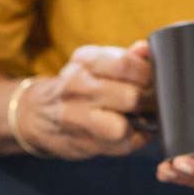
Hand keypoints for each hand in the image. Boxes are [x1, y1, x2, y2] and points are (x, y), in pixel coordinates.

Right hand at [15, 42, 153, 159]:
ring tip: (137, 116)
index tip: (154, 78)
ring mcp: (74, 118)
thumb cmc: (81, 84)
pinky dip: (133, 140)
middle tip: (149, 99)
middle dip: (147, 100)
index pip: (124, 64)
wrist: (39, 113)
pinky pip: (118, 146)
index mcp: (84, 60)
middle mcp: (75, 87)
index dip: (147, 73)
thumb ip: (126, 57)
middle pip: (129, 97)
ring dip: (137, 123)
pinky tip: (131, 131)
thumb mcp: (97, 63)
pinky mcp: (80, 143)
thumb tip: (146, 48)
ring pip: (120, 127)